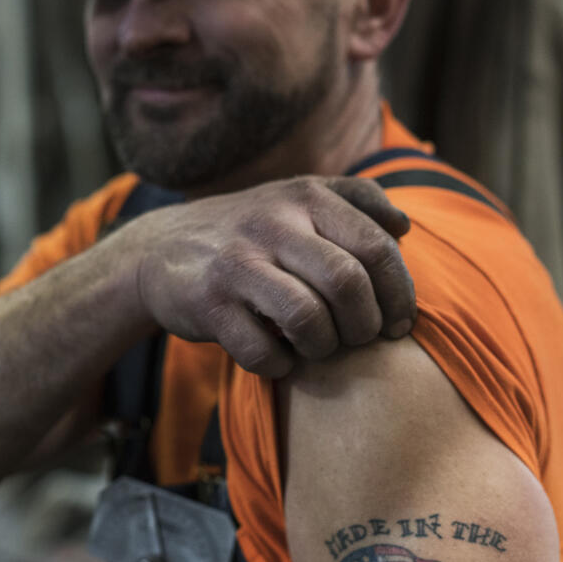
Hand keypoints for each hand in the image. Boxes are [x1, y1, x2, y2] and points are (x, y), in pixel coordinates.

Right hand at [119, 176, 414, 377]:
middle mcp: (271, 223)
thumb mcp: (294, 198)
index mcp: (304, 197)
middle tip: (361, 339)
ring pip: (307, 319)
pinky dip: (280, 365)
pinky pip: (263, 351)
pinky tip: (279, 357)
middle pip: (347, 283)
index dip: (399, 293)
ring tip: (320, 348)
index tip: (399, 322)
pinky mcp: (208, 304)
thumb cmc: (246, 231)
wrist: (158, 250)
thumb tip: (404, 228)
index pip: (376, 246)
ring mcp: (236, 263)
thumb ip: (353, 200)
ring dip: (325, 347)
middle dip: (366, 325)